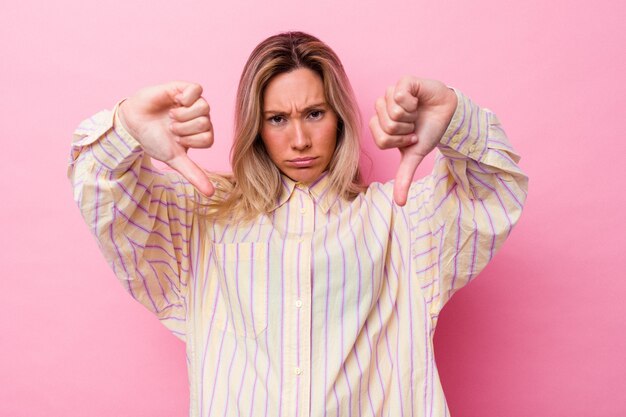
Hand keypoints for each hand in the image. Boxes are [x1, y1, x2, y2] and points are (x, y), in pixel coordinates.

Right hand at [117, 81, 214, 196]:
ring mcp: (193, 102)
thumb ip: (194, 174)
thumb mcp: (174, 159)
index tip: (175, 139)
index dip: (189, 141)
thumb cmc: (154, 140)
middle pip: (205, 123)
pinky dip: (184, 98)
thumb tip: (211, 194)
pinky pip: (197, 90)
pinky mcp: (184, 88)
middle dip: (183, 128)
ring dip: (181, 115)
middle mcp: (201, 117)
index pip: (208, 139)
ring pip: (203, 108)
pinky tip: (174, 101)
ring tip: (169, 116)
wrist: (132, 124)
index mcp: (202, 133)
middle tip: (170, 127)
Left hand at [369, 76, 456, 205]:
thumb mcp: (414, 156)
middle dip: (406, 129)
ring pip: (392, 111)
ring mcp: (391, 94)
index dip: (399, 141)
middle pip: (386, 126)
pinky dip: (412, 102)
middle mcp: (382, 108)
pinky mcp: (403, 82)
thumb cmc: (428, 131)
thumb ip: (404, 177)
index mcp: (380, 125)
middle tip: (414, 124)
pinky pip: (399, 95)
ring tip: (416, 113)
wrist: (448, 114)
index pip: (381, 139)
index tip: (410, 137)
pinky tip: (417, 101)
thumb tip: (400, 204)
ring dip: (410, 116)